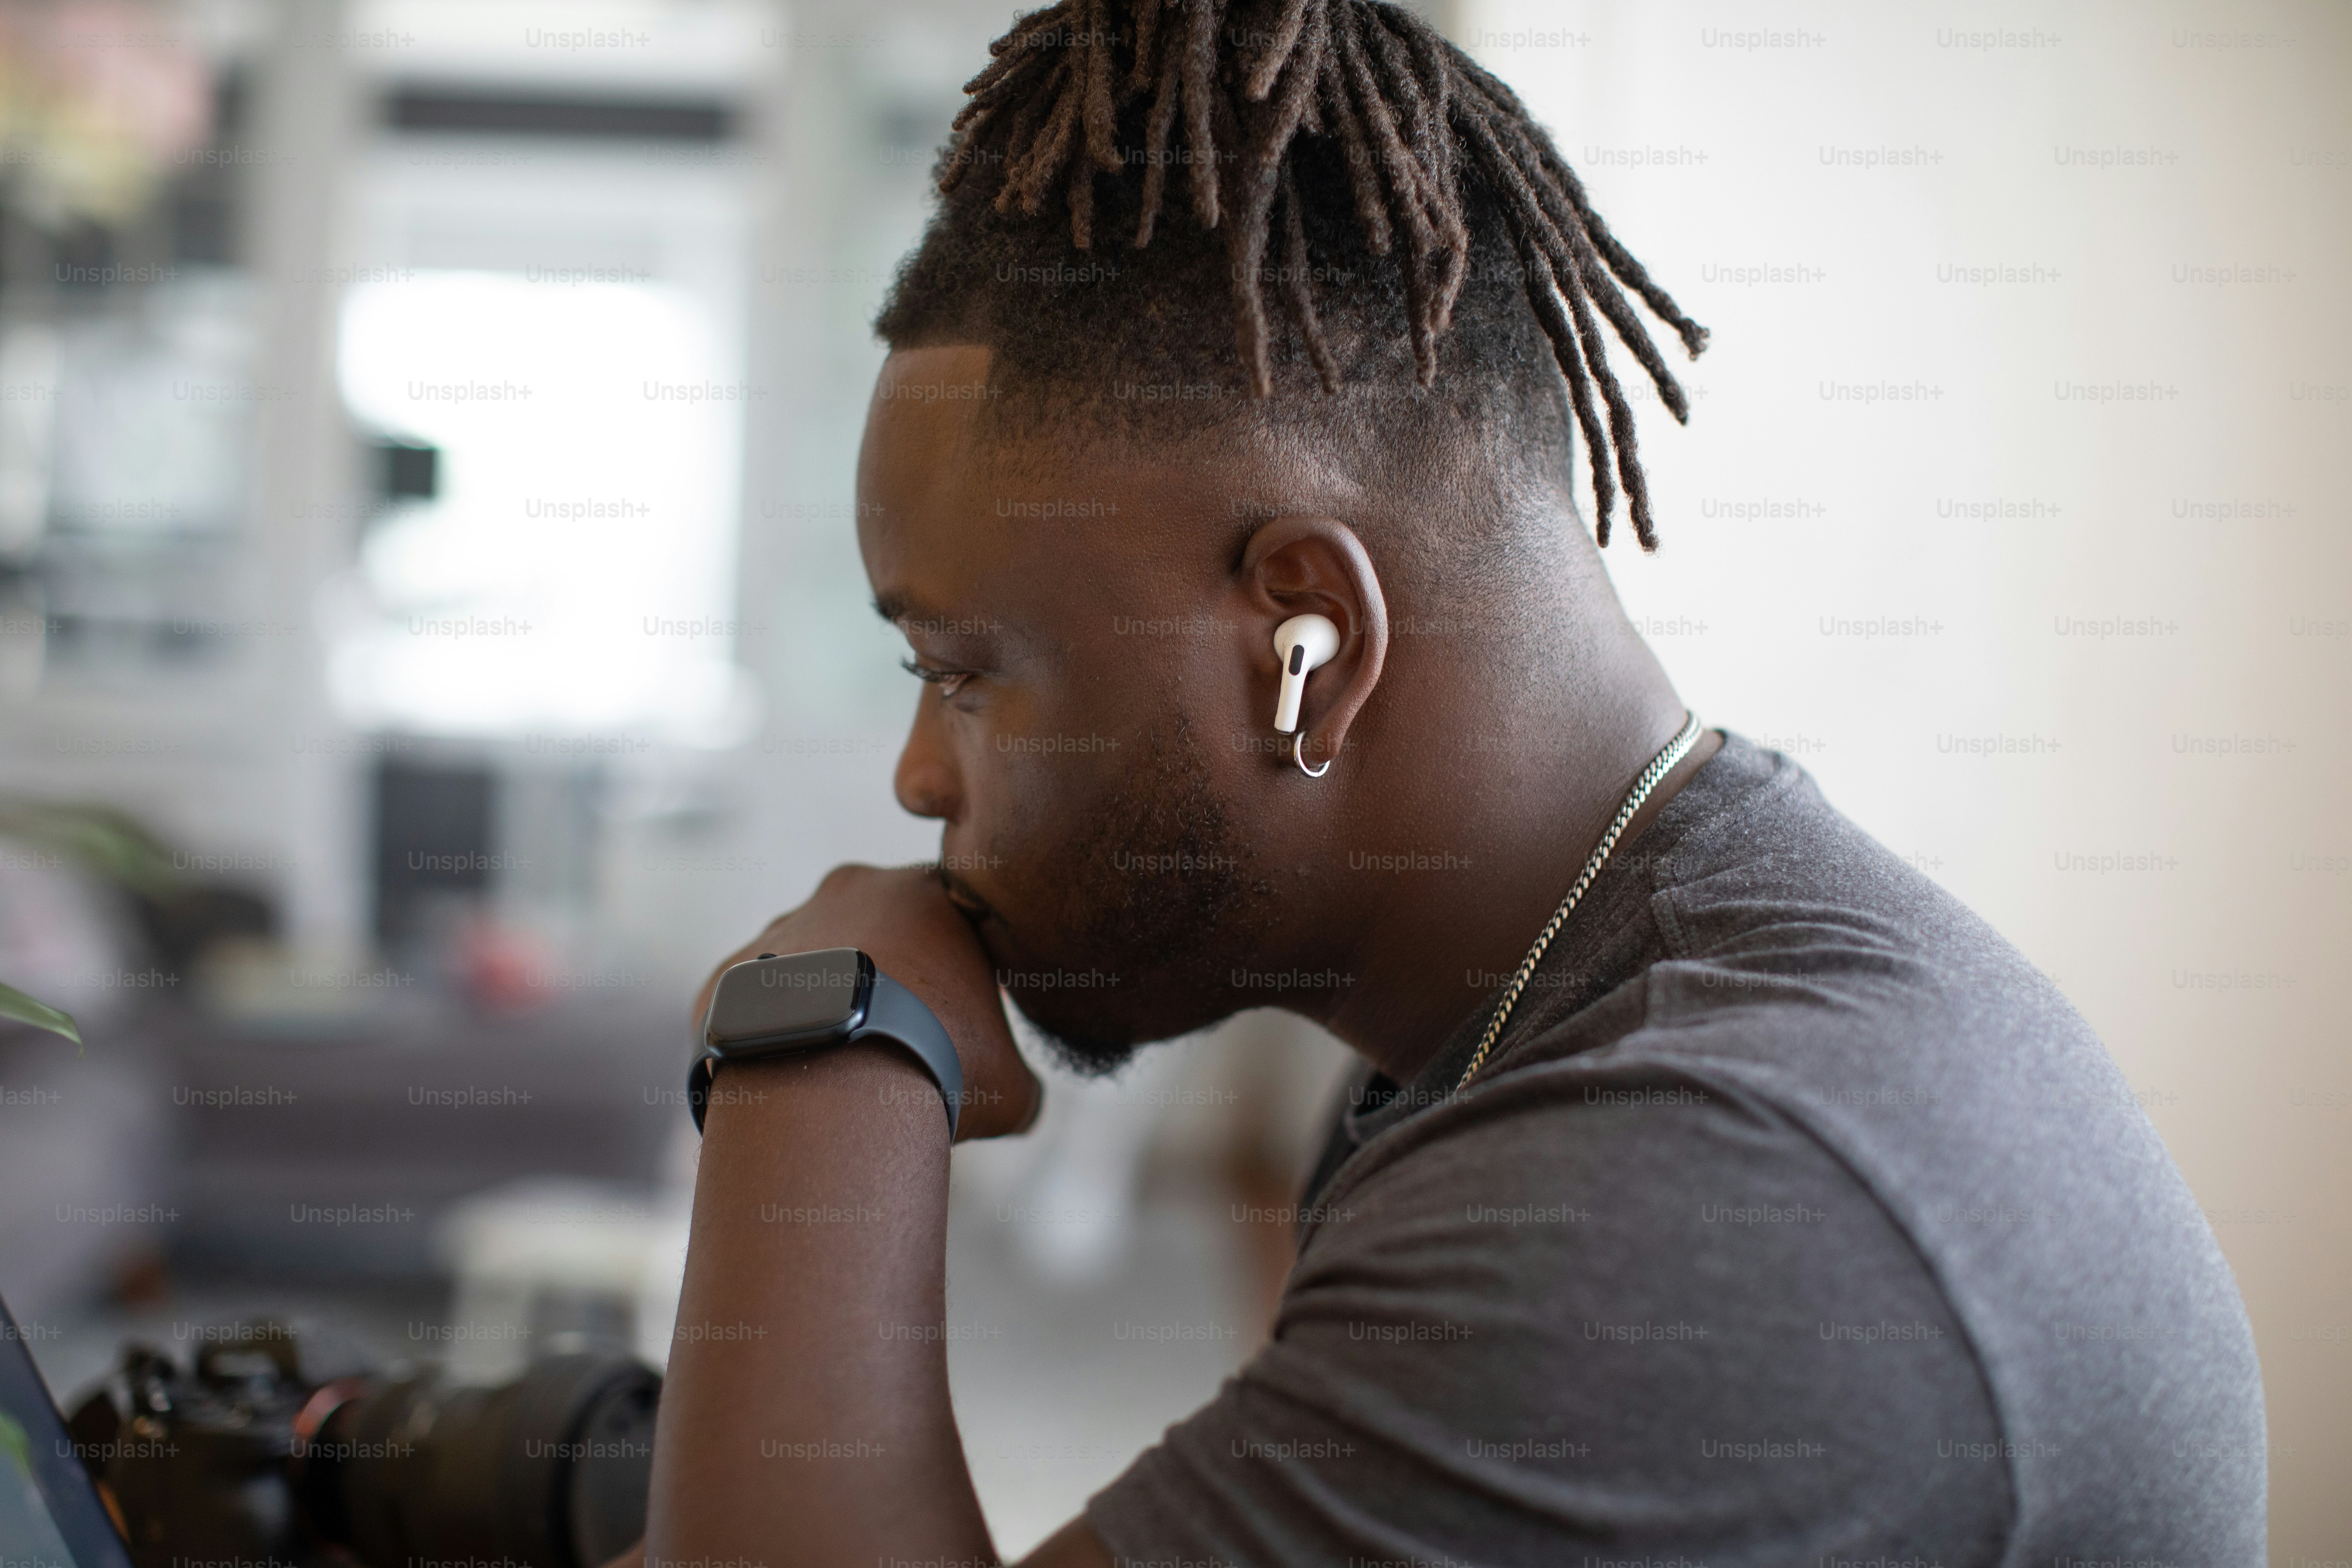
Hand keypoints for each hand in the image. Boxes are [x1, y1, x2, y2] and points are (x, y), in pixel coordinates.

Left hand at [692, 864, 1041, 1140]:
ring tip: (838, 1070)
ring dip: (823, 1004)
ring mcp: (780, 928)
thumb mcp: (1009, 1083)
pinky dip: (771, 1035)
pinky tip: (789, 1079)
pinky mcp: (727, 974)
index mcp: (926, 892)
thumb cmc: (936, 1066)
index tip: (956, 1019)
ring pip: (809, 964)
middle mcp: (848, 891)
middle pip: (875, 933)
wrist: (834, 1088)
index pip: (951, 919)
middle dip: (887, 981)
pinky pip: (754, 1004)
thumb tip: (1022, 1102)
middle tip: (897, 1043)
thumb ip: (1021, 1080)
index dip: (959, 971)